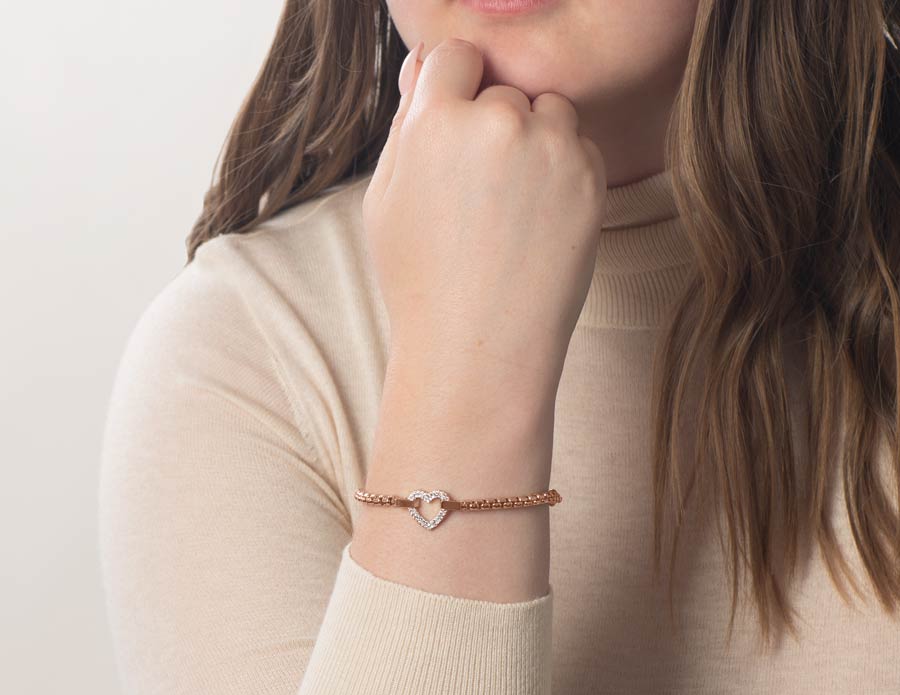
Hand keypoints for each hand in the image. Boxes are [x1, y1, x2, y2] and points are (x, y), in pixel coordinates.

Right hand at [362, 37, 608, 413]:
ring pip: (547, 111)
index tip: (456, 131)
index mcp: (434, 121)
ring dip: (534, 142)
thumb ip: (405, 126)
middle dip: (494, 124)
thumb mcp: (385, 202)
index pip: (457, 55)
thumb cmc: (421, 282)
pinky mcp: (590, 177)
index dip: (456, 91)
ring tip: (511, 210)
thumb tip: (422, 68)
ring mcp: (549, 148)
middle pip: (503, 87)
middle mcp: (496, 122)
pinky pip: (578, 147)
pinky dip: (564, 172)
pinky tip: (537, 223)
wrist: (478, 346)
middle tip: (481, 193)